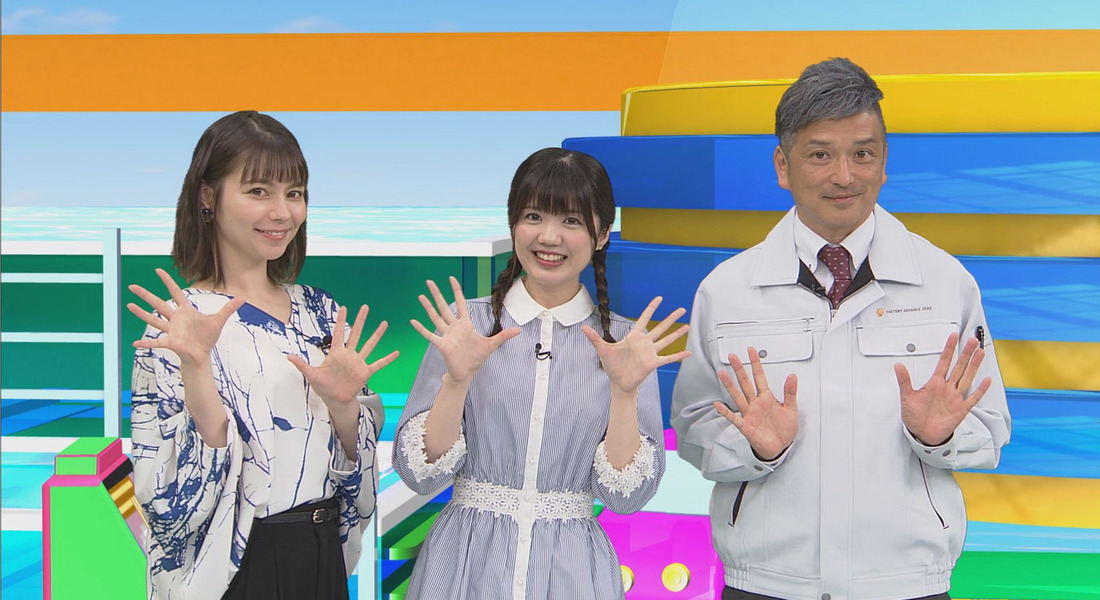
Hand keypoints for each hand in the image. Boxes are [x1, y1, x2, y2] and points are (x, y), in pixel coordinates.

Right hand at [127, 268, 243, 365]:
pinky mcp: (170, 342)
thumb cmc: (207, 337)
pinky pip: (157, 342)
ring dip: (141, 313)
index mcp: (185, 311)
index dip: (167, 281)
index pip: (175, 293)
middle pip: (158, 303)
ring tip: (128, 305)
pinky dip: (146, 343)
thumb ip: (228, 309)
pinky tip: (135, 343)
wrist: (203, 355)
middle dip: (145, 295)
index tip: (158, 270)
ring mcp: (171, 330)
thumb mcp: (219, 321)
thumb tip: (242, 298)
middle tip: (131, 286)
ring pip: (153, 319)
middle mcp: (175, 319)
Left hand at [288, 304, 398, 417]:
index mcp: (336, 353)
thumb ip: (302, 364)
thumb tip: (288, 356)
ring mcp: (358, 363)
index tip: (344, 307)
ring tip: (384, 323)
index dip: (341, 320)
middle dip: (361, 320)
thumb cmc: (323, 386)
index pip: (339, 333)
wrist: (335, 399)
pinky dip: (387, 359)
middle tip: (366, 307)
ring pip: (369, 345)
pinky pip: (378, 364)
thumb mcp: (311, 375)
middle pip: (356, 334)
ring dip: (377, 335)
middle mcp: (349, 355)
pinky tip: (396, 353)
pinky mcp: (365, 372)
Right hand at [409, 276, 519, 382]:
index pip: (460, 303)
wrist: (467, 373)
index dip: (456, 290)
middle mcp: (454, 327)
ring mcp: (447, 335)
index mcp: (465, 324)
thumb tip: (519, 331)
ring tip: (420, 296)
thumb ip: (503, 336)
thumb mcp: (492, 345)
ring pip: (436, 318)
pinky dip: (421, 329)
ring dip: (428, 307)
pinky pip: (430, 335)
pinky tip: (413, 321)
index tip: (451, 278)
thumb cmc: (476, 359)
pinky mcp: (442, 345)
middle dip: (437, 294)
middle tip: (429, 281)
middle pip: (444, 307)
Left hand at [582, 296, 690, 394]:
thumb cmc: (612, 365)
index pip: (644, 319)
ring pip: (666, 340)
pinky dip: (678, 355)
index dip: (651, 309)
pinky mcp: (653, 363)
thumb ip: (595, 338)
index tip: (659, 298)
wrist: (618, 382)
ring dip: (677, 334)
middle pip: (660, 327)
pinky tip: (689, 352)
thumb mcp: (603, 350)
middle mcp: (645, 343)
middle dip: (670, 318)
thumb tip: (583, 327)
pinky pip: (668, 358)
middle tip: (682, 309)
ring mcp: (650, 352)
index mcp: (634, 337)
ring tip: (688, 326)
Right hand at [713, 348, 797, 460]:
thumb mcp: (791, 409)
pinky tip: (718, 404)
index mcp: (767, 398)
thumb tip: (792, 376)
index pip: (760, 377)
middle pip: (745, 383)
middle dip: (739, 369)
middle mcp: (756, 403)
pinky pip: (734, 418)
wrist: (780, 447)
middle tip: (733, 356)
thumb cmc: (784, 429)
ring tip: (723, 374)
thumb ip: (790, 392)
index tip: (751, 351)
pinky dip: (726, 412)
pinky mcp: (746, 426)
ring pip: (738, 396)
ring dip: (730, 386)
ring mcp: (749, 414)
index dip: (756, 363)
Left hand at [896, 332, 991, 445]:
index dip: (949, 349)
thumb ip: (904, 381)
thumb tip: (898, 365)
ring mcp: (955, 398)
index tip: (953, 336)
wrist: (922, 434)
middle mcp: (947, 388)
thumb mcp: (907, 397)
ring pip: (967, 378)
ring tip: (981, 353)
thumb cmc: (914, 416)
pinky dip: (980, 390)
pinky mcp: (961, 410)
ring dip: (974, 366)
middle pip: (958, 367)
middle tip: (973, 340)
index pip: (943, 362)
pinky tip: (986, 380)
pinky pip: (972, 398)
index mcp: (934, 384)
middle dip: (966, 353)